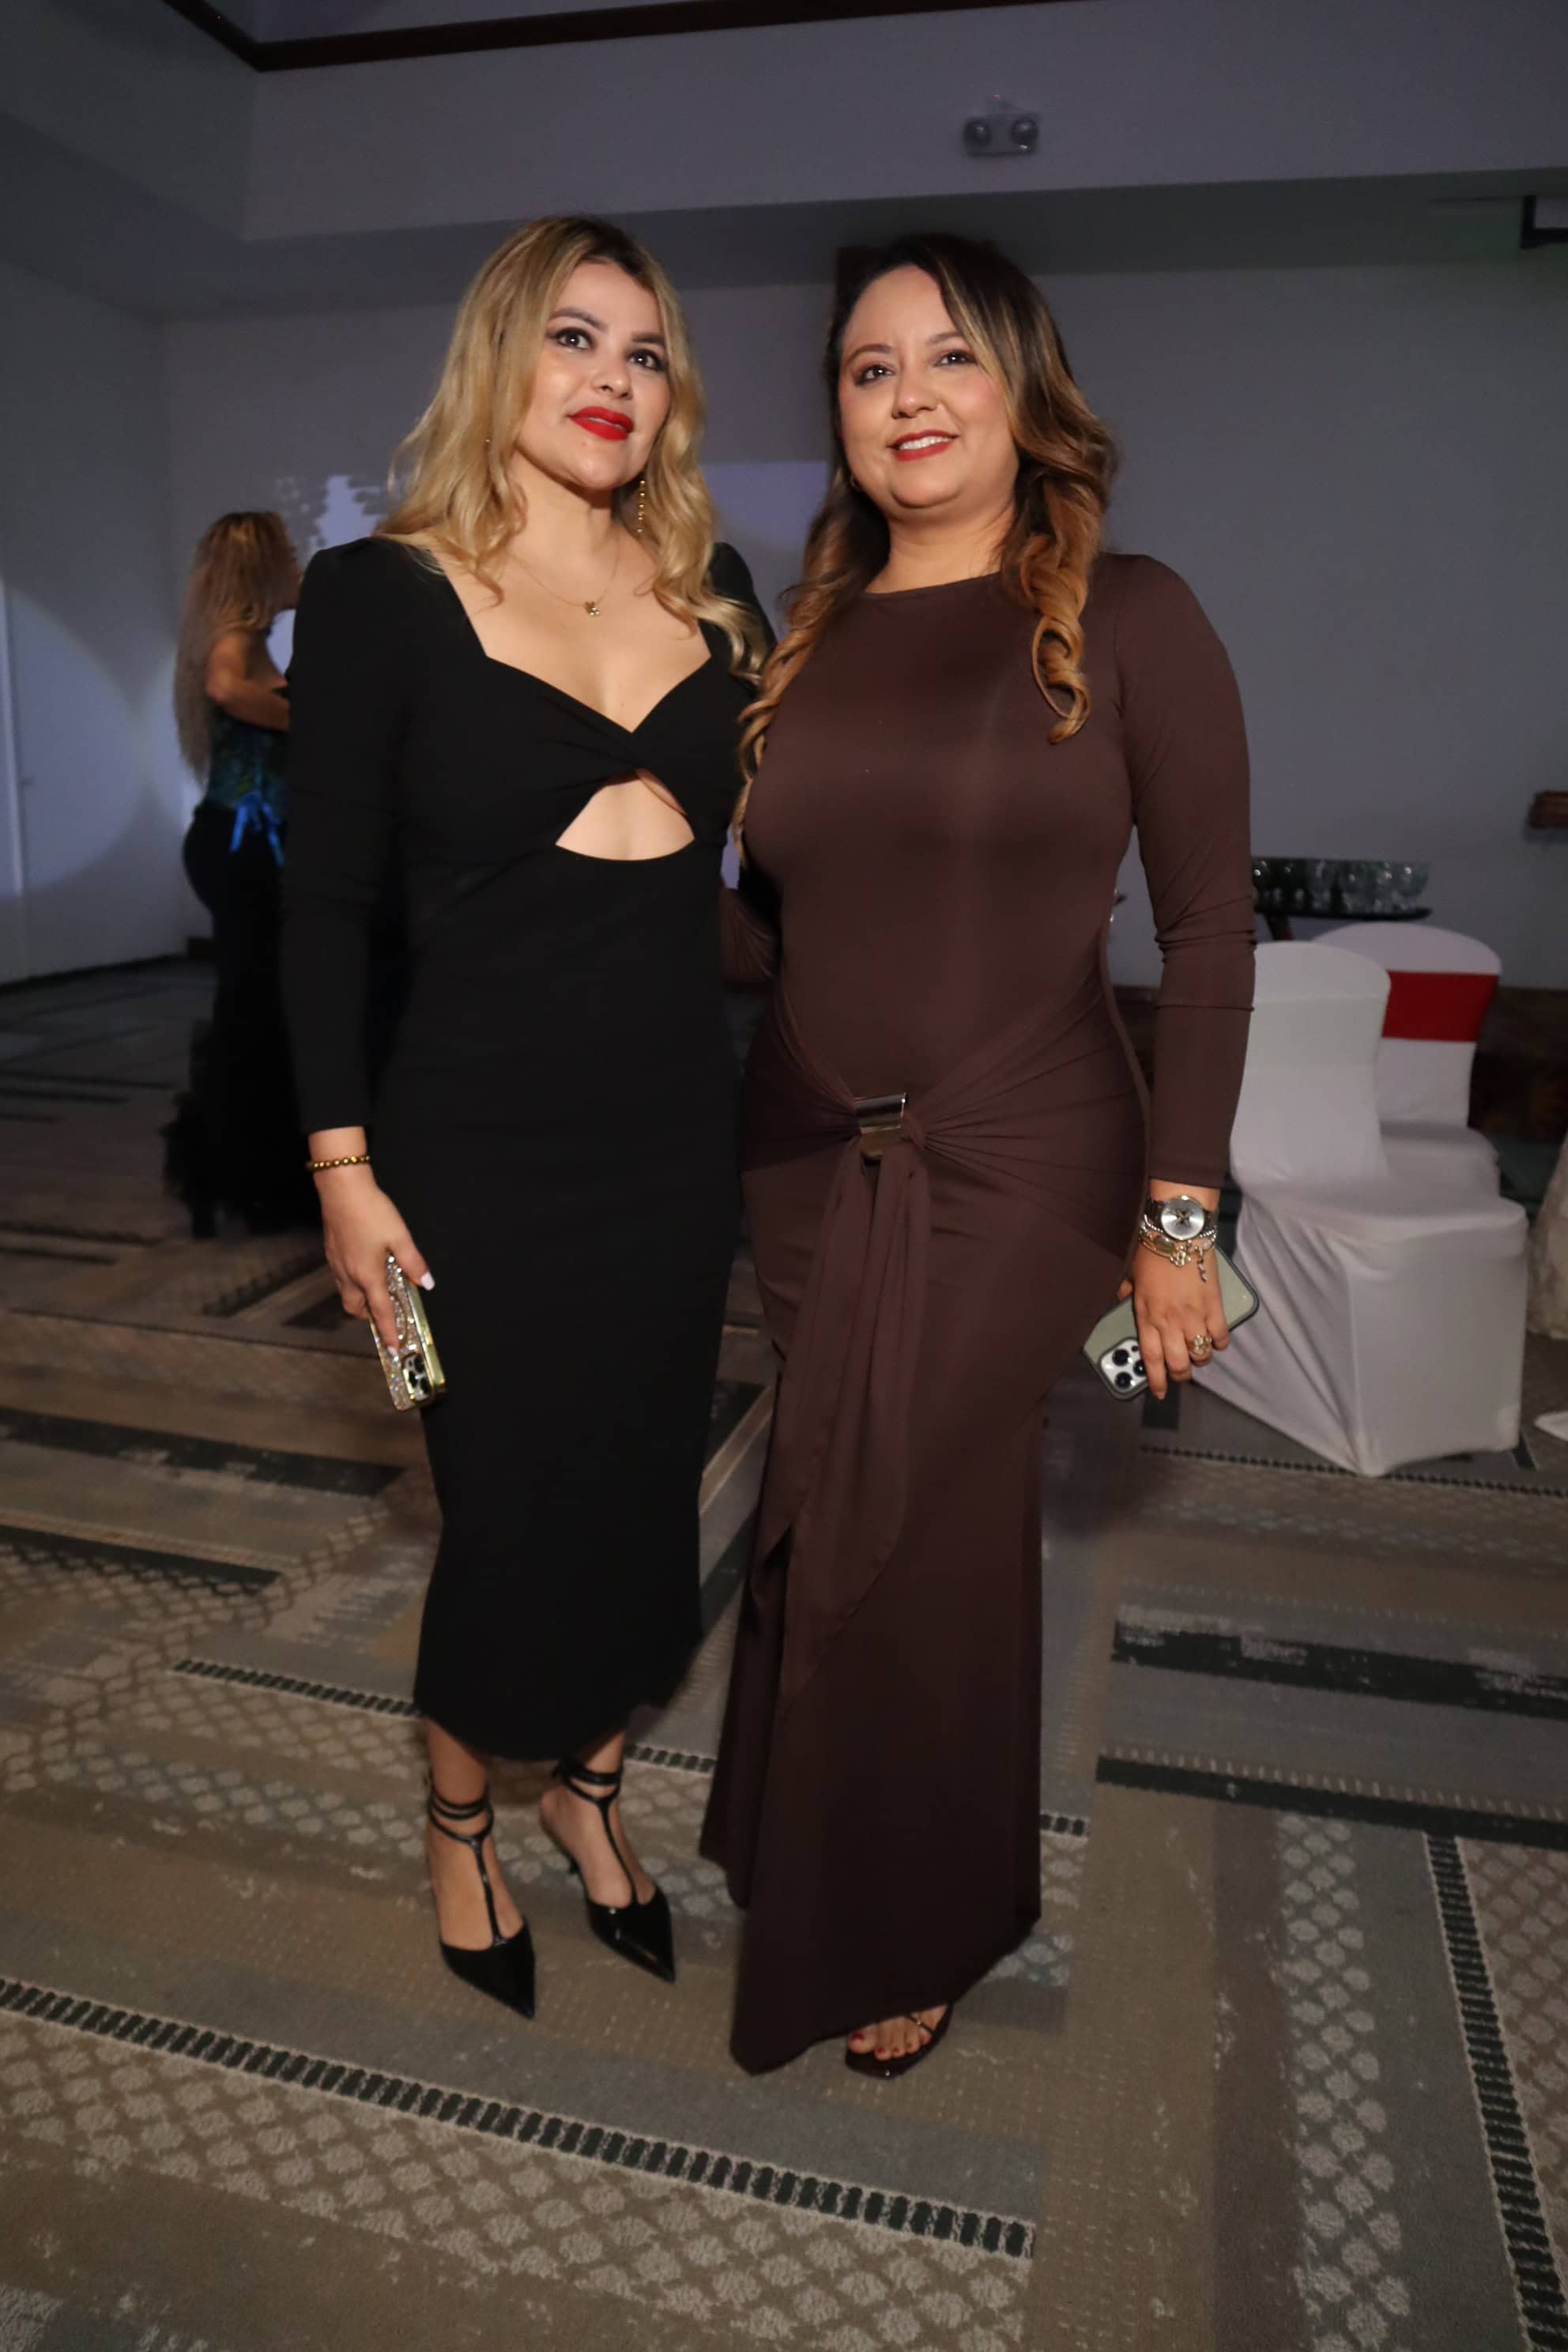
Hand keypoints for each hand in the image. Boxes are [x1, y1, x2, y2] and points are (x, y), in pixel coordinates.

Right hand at [315, 1165, 430, 1350]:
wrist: (341, 1189)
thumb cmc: (371, 1211)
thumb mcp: (400, 1237)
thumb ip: (413, 1262)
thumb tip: (426, 1283)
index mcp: (368, 1275)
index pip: (380, 1312)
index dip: (388, 1332)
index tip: (394, 1348)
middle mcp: (349, 1274)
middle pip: (356, 1308)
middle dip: (369, 1316)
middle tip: (385, 1312)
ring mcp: (337, 1264)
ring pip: (347, 1294)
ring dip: (360, 1300)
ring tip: (376, 1290)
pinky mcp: (332, 1252)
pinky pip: (341, 1278)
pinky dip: (352, 1283)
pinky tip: (364, 1268)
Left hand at [1116, 1247, 1229, 1399]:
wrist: (1177, 1233)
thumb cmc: (1152, 1252)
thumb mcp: (1130, 1276)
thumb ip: (1127, 1294)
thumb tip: (1123, 1300)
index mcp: (1146, 1317)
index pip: (1151, 1359)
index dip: (1157, 1380)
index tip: (1159, 1391)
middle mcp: (1169, 1322)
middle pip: (1179, 1363)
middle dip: (1181, 1374)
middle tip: (1182, 1372)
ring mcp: (1193, 1316)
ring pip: (1201, 1353)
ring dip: (1201, 1358)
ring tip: (1200, 1354)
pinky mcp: (1214, 1306)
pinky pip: (1220, 1334)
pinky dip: (1220, 1342)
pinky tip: (1217, 1340)